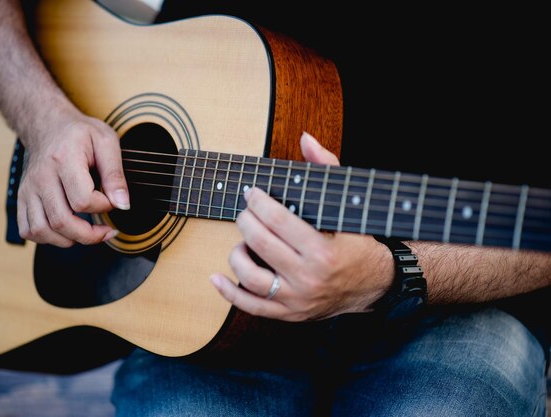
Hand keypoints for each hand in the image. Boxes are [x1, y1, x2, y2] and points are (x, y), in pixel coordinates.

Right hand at [17, 106, 128, 246]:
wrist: (48, 125)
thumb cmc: (79, 134)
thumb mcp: (106, 142)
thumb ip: (115, 174)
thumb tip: (123, 205)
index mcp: (64, 159)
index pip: (83, 200)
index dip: (103, 207)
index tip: (112, 201)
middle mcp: (42, 177)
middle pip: (61, 221)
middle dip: (89, 235)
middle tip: (106, 231)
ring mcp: (29, 189)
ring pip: (42, 230)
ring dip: (69, 240)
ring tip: (87, 233)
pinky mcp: (22, 198)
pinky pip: (29, 230)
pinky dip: (48, 238)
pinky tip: (66, 231)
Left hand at [210, 132, 392, 320]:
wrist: (374, 285)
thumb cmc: (357, 241)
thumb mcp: (347, 203)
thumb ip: (326, 167)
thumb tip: (305, 138)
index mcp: (322, 250)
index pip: (278, 220)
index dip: (258, 202)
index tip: (251, 192)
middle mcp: (308, 277)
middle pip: (260, 243)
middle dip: (246, 220)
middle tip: (246, 210)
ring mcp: (297, 299)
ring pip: (250, 276)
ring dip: (238, 252)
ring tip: (244, 240)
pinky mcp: (289, 313)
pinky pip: (251, 306)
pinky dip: (229, 292)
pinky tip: (216, 277)